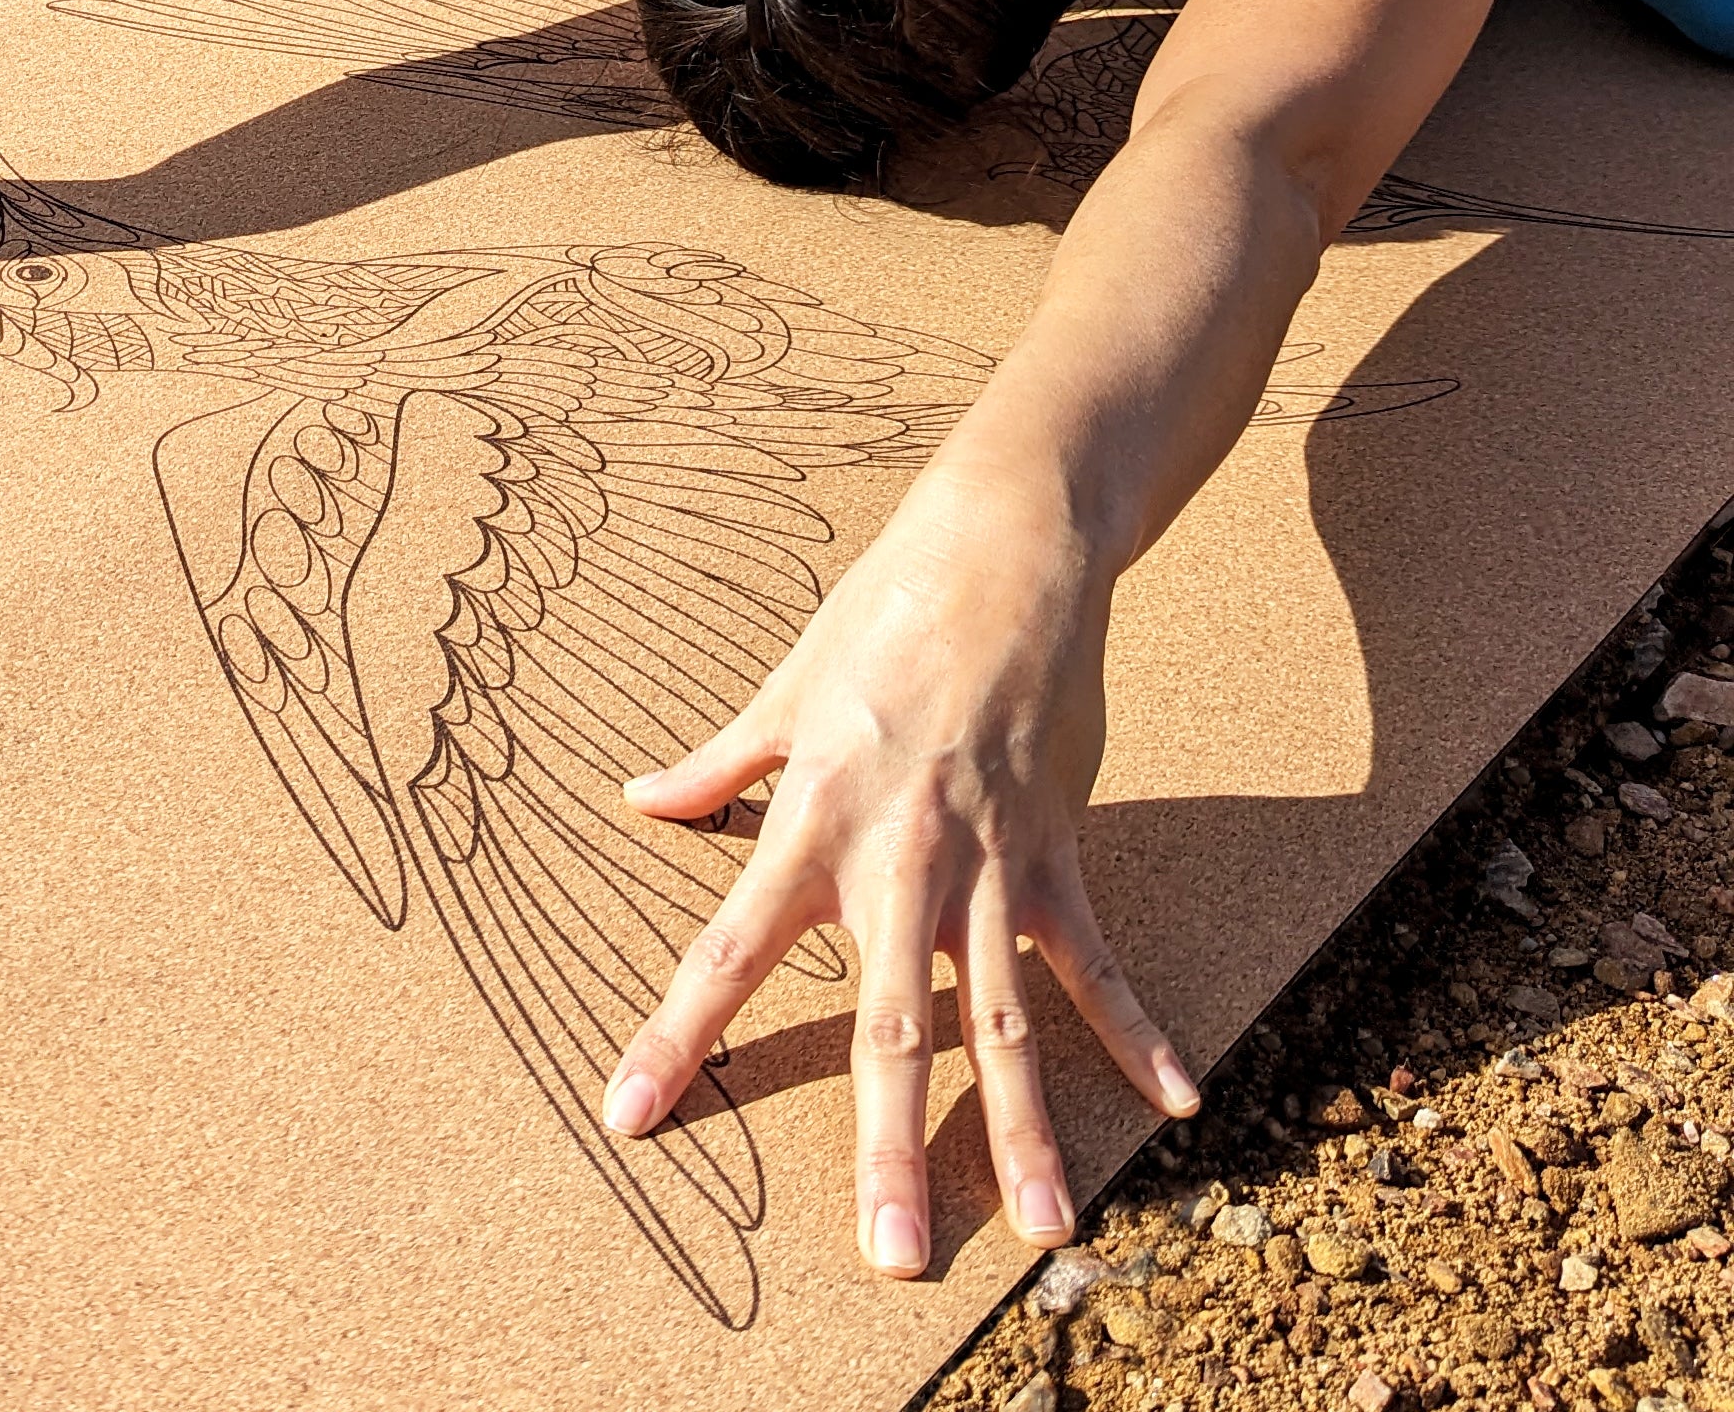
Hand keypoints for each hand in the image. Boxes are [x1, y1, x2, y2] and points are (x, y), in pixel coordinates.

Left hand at [602, 469, 1197, 1279]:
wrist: (1000, 553)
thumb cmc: (879, 615)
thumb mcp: (781, 691)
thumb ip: (716, 766)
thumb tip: (641, 801)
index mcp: (812, 821)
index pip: (725, 948)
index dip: (677, 1035)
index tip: (631, 1114)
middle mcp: (898, 858)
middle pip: (886, 1023)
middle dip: (885, 1143)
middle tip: (891, 1256)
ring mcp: (988, 860)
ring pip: (1000, 1016)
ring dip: (1020, 1126)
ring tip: (1042, 1228)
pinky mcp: (1059, 847)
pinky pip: (1095, 957)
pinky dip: (1136, 1027)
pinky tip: (1177, 1103)